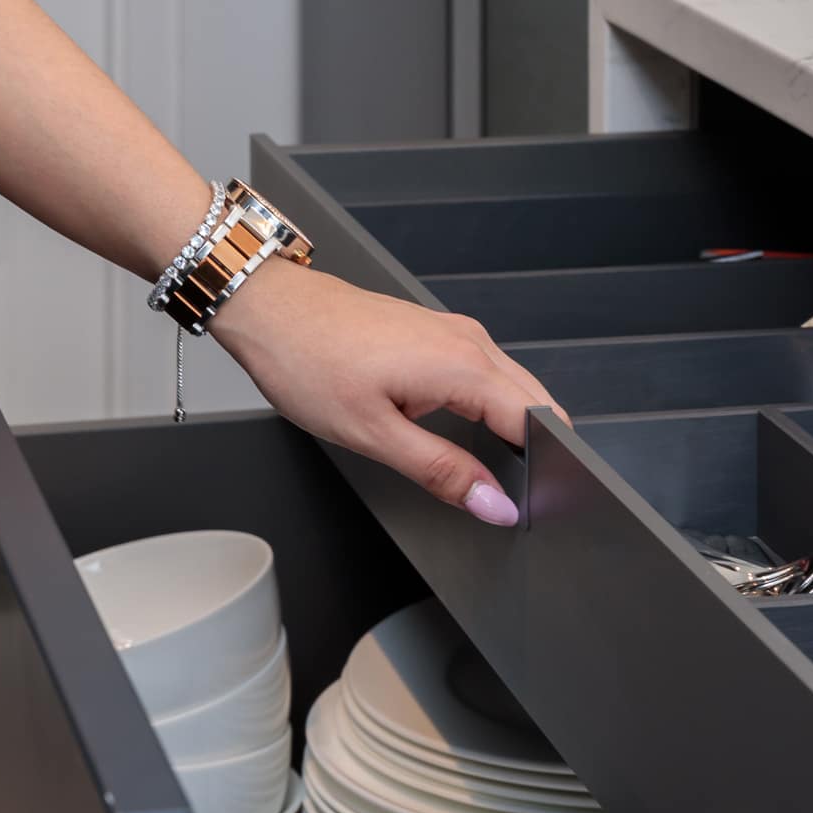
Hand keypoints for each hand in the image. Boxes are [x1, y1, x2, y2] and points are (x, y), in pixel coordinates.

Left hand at [210, 258, 568, 524]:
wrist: (270, 308)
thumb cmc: (308, 359)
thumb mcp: (374, 434)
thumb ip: (442, 471)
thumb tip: (492, 503)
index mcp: (463, 365)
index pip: (535, 423)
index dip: (542, 469)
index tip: (530, 504)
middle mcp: (469, 342)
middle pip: (534, 404)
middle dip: (537, 451)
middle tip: (511, 497)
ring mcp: (455, 333)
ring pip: (512, 388)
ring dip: (512, 429)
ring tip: (491, 471)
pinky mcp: (438, 333)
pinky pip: (486, 374)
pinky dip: (490, 408)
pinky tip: (467, 435)